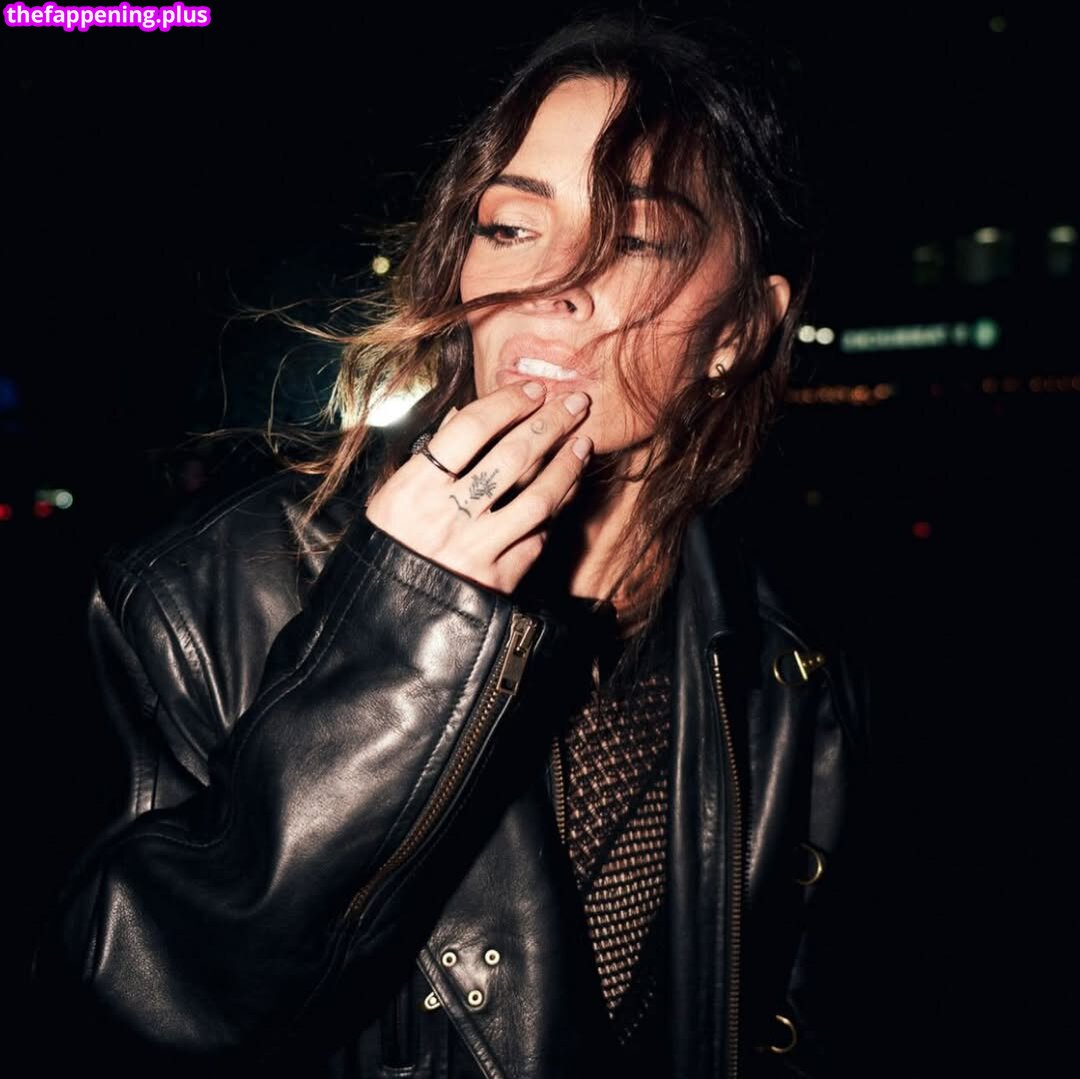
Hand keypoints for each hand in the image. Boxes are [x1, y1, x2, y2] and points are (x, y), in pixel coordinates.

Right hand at [365, 382, 591, 593]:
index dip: (508, 403)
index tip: (534, 390)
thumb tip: (466, 414)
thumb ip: (430, 458)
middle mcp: (446, 517)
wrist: (391, 617)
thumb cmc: (391, 546)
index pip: (470, 429)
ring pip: (537, 498)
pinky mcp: (498, 580)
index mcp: (414, 489)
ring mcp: (476, 551)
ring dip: (567, 466)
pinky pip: (538, 537)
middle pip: (512, 456)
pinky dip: (555, 511)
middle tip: (576, 404)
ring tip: (583, 443)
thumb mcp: (393, 498)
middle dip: (551, 424)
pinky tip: (567, 490)